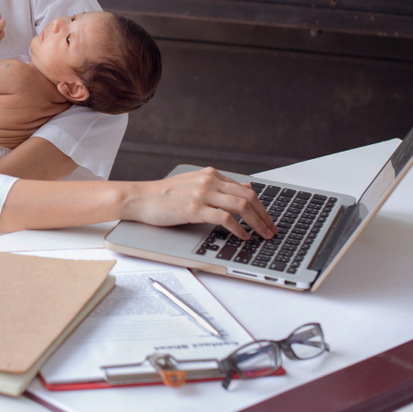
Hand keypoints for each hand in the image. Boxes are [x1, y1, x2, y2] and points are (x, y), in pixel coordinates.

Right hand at [122, 168, 277, 240]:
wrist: (140, 198)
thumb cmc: (164, 194)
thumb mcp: (194, 184)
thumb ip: (218, 186)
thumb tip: (246, 189)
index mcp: (210, 174)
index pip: (245, 190)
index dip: (261, 206)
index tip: (268, 219)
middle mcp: (208, 181)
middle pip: (248, 197)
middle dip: (264, 216)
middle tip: (272, 230)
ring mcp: (202, 194)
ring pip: (241, 206)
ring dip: (257, 222)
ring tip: (263, 235)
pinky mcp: (194, 208)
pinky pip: (225, 218)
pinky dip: (238, 228)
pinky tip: (243, 236)